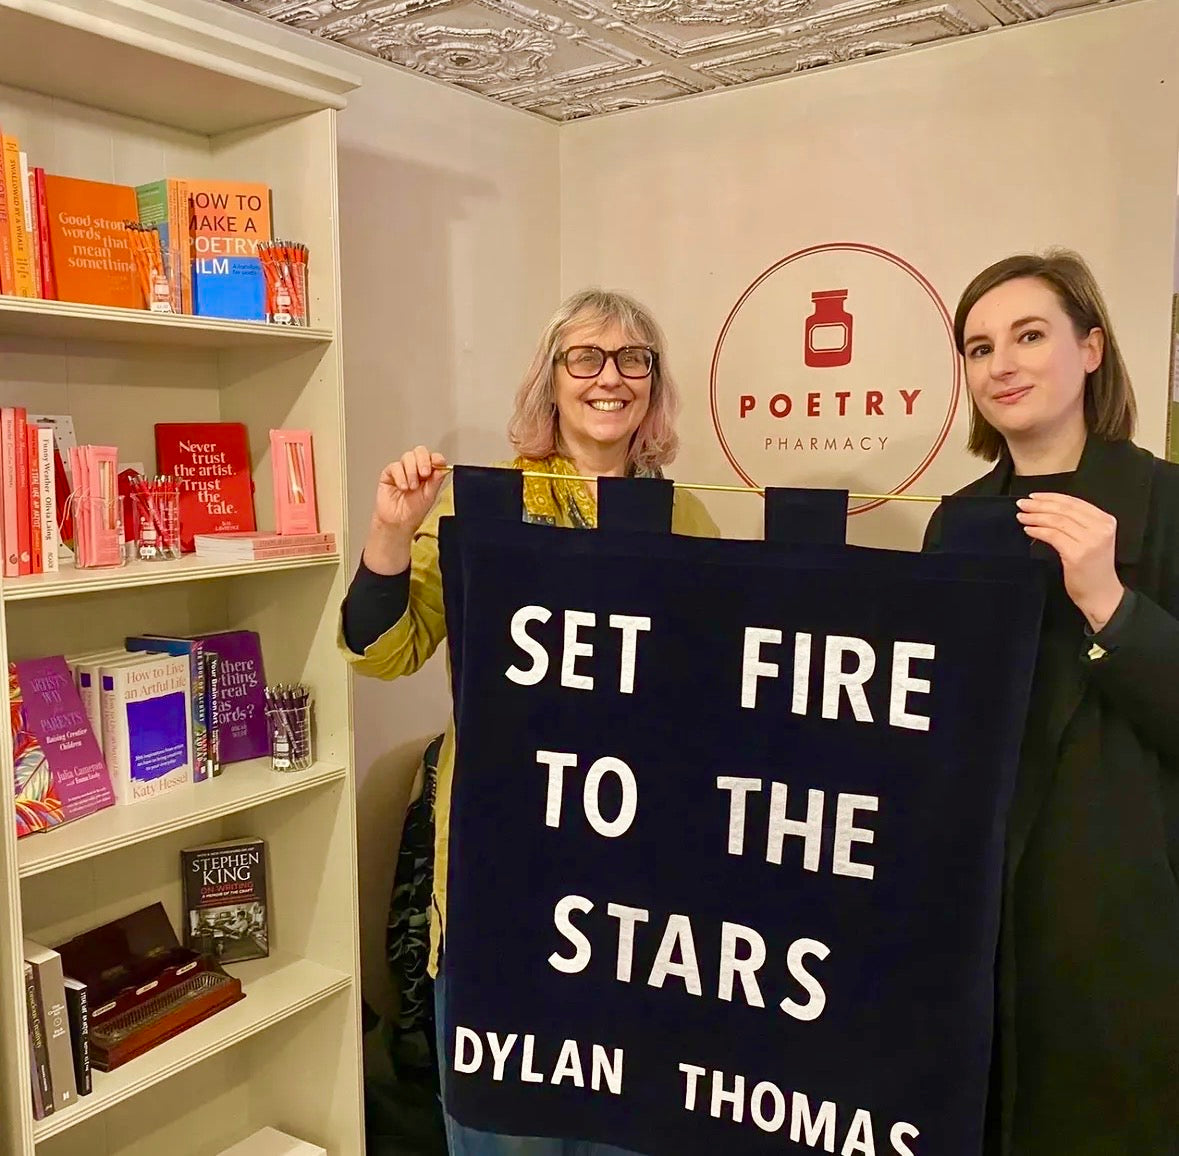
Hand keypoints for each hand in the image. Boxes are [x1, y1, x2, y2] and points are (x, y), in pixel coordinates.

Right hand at [372, 446, 448, 535]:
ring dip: (411, 472)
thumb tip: (442, 467)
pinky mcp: (389, 473)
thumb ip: (435, 481)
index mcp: (428, 473)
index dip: (436, 458)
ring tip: (412, 487)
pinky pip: (395, 466)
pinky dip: (400, 476)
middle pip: (420, 452)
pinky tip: (403, 487)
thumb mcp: (429, 496)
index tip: (439, 463)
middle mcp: (416, 469)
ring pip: (408, 457)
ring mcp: (402, 470)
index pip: (433, 458)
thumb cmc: (413, 512)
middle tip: (424, 474)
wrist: (398, 522)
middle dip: (423, 461)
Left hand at [1016, 493, 1124, 630]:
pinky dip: (1038, 530)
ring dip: (1036, 517)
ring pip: (1057, 521)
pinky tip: (1028, 529)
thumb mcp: (1090, 539)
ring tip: (1022, 516)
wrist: (1101, 594)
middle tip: (1022, 504)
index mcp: (1105, 521)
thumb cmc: (1092, 568)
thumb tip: (1046, 509)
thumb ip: (1076, 523)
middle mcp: (1100, 528)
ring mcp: (1090, 541)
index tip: (1034, 496)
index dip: (1051, 497)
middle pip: (1064, 509)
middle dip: (1040, 505)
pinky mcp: (1077, 554)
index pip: (1074, 502)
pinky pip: (1053, 536)